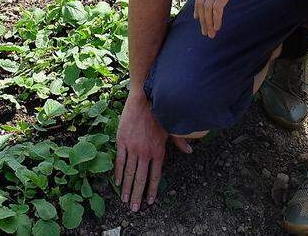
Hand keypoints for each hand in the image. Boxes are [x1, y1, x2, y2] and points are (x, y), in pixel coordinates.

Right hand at [115, 92, 191, 210]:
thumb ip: (180, 142)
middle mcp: (145, 152)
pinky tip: (117, 182)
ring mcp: (132, 147)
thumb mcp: (172, 128)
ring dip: (126, 188)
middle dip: (137, 195)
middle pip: (140, 179)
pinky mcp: (122, 141)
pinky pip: (119, 160)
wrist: (145, 99)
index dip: (152, 190)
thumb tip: (190, 151)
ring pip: (128, 173)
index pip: (155, 176)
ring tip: (124, 200)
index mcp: (158, 151)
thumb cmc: (160, 113)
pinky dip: (118, 172)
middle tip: (134, 208)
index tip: (149, 201)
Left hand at [195, 0, 269, 38]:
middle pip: (201, 1)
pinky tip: (218, 27)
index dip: (198, 5)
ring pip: (207, 7)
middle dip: (201, 18)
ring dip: (208, 22)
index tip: (198, 16)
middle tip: (204, 30)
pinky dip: (216, 19)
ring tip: (211, 33)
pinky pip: (217, 8)